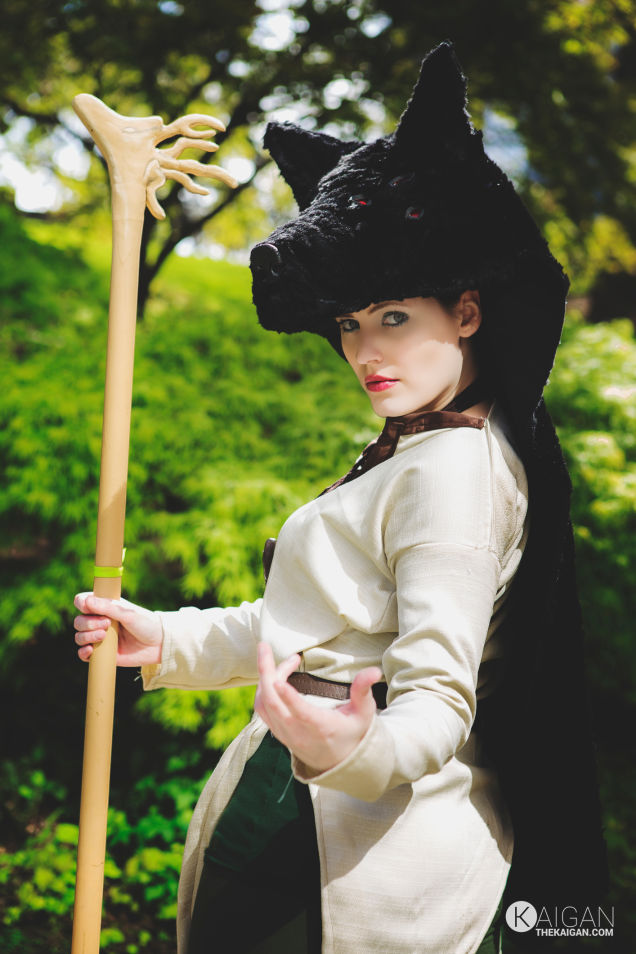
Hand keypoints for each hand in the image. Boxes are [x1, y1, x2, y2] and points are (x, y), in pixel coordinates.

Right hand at [73, 592, 162, 666]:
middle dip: (88, 623)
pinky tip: (91, 650)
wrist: (158, 645)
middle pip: (79, 621)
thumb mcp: (129, 614)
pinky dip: (83, 652)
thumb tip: (86, 601)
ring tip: (103, 636)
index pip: (83, 601)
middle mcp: (99, 621)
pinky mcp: (101, 653)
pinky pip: (83, 654)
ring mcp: (99, 638)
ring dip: (86, 636)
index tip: (88, 607)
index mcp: (105, 606)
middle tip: (107, 624)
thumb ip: (109, 607)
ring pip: (79, 637)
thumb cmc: (146, 624)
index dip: (81, 603)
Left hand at [254, 642, 381, 774]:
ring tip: (274, 657)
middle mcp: (298, 732)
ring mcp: (285, 733)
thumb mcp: (363, 713)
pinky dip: (262, 688)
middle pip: (273, 703)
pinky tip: (273, 673)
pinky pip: (261, 708)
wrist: (339, 761)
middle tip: (264, 646)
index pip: (301, 713)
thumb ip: (363, 691)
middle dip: (265, 672)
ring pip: (264, 704)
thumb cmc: (353, 732)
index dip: (288, 697)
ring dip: (264, 677)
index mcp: (321, 727)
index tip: (278, 679)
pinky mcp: (277, 731)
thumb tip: (373, 671)